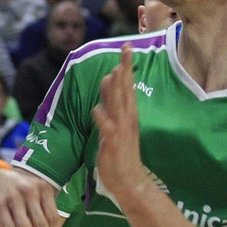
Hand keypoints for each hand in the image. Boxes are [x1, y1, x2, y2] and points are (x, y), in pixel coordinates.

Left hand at [91, 45, 153, 204]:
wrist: (129, 180)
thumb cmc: (120, 152)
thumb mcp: (114, 122)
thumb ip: (111, 102)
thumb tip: (108, 80)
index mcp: (128, 113)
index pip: (127, 84)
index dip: (126, 65)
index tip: (127, 46)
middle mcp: (127, 118)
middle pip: (125, 89)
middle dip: (125, 68)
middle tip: (127, 48)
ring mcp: (121, 130)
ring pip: (118, 105)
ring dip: (116, 88)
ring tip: (116, 71)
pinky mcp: (113, 143)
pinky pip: (106, 128)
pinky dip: (102, 119)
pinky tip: (97, 109)